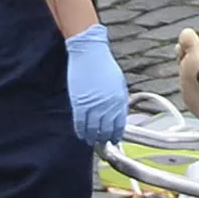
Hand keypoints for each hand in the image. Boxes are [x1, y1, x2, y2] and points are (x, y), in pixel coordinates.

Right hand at [64, 24, 129, 145]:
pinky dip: (81, 131)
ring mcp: (93, 105)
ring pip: (92, 129)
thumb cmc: (104, 66)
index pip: (119, 124)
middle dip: (105, 139)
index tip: (115, 139)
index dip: (116, 134)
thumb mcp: (119, 83)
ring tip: (92, 142)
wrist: (90, 53)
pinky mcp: (79, 103)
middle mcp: (107, 105)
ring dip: (92, 138)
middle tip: (103, 143)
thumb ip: (119, 99)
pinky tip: (81, 135)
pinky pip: (80, 123)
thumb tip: (119, 113)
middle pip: (106, 129)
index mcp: (119, 100)